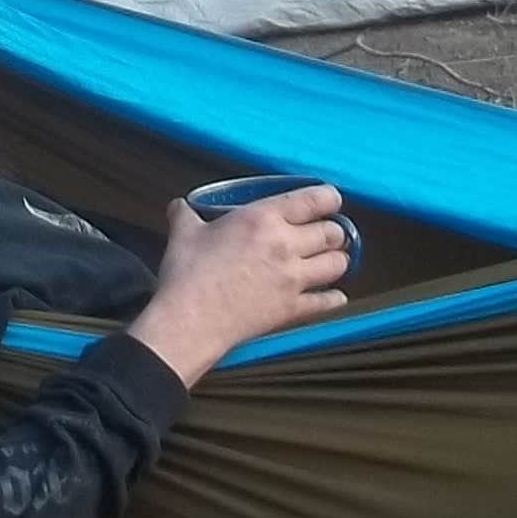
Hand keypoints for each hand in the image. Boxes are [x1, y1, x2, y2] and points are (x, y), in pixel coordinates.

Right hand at [127, 186, 350, 388]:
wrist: (190, 320)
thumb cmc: (187, 272)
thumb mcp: (183, 233)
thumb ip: (185, 214)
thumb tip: (179, 206)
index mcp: (264, 219)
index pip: (315, 200)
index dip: (329, 197)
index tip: (329, 200)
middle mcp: (286, 245)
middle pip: (333, 233)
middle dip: (334, 231)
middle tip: (324, 233)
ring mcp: (294, 279)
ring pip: (337, 265)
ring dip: (337, 261)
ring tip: (329, 260)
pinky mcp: (293, 309)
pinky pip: (327, 302)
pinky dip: (333, 298)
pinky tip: (333, 296)